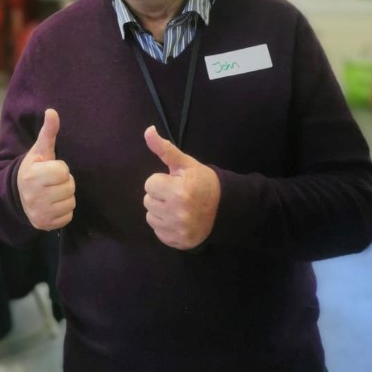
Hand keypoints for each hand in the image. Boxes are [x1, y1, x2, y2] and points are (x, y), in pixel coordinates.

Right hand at [16, 108, 74, 230]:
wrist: (17, 197)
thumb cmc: (33, 170)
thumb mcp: (39, 151)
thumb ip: (48, 132)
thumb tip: (52, 111)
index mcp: (32, 175)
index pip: (63, 171)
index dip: (59, 168)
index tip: (49, 170)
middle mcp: (34, 195)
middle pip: (69, 186)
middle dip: (64, 183)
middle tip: (52, 182)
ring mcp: (40, 212)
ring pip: (70, 202)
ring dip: (65, 197)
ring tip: (52, 192)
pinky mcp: (45, 224)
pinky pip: (68, 216)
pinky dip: (63, 211)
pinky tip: (53, 205)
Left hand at [143, 126, 219, 249]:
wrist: (224, 208)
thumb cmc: (202, 182)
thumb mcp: (185, 163)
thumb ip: (164, 148)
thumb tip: (148, 130)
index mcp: (179, 191)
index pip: (149, 183)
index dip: (161, 181)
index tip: (175, 182)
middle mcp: (177, 212)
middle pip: (147, 200)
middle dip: (159, 195)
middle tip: (177, 194)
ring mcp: (178, 229)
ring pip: (150, 216)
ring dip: (160, 210)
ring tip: (177, 206)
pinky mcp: (177, 242)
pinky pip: (157, 231)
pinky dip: (164, 225)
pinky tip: (178, 219)